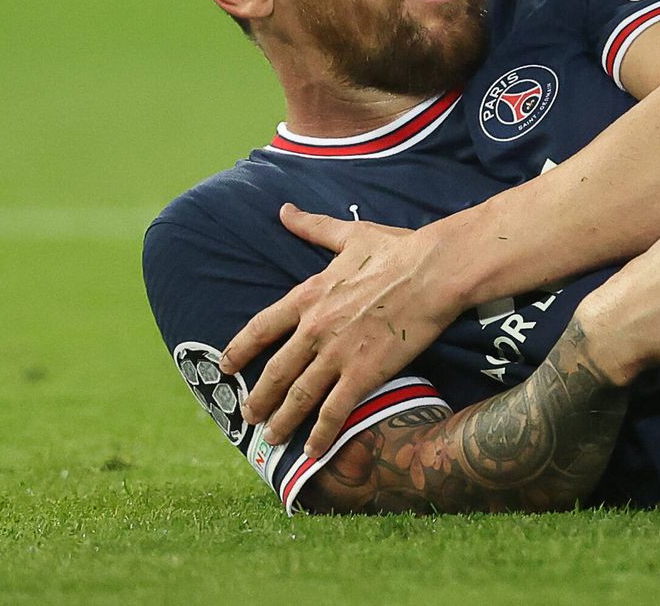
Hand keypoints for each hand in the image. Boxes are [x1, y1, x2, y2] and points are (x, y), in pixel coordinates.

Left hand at [231, 207, 460, 463]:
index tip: (225, 366)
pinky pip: (334, 411)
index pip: (261, 328)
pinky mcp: (363, 373)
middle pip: (275, 372)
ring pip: (298, 397)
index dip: (240, 349)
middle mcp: (314, 329)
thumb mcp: (350, 235)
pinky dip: (320, 433)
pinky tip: (313, 450)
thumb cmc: (397, 249)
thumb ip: (313, 227)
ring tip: (271, 438)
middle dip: (258, 398)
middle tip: (248, 415)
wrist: (434, 271)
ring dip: (282, 422)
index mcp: (309, 296)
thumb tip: (284, 210)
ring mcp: (337, 354)